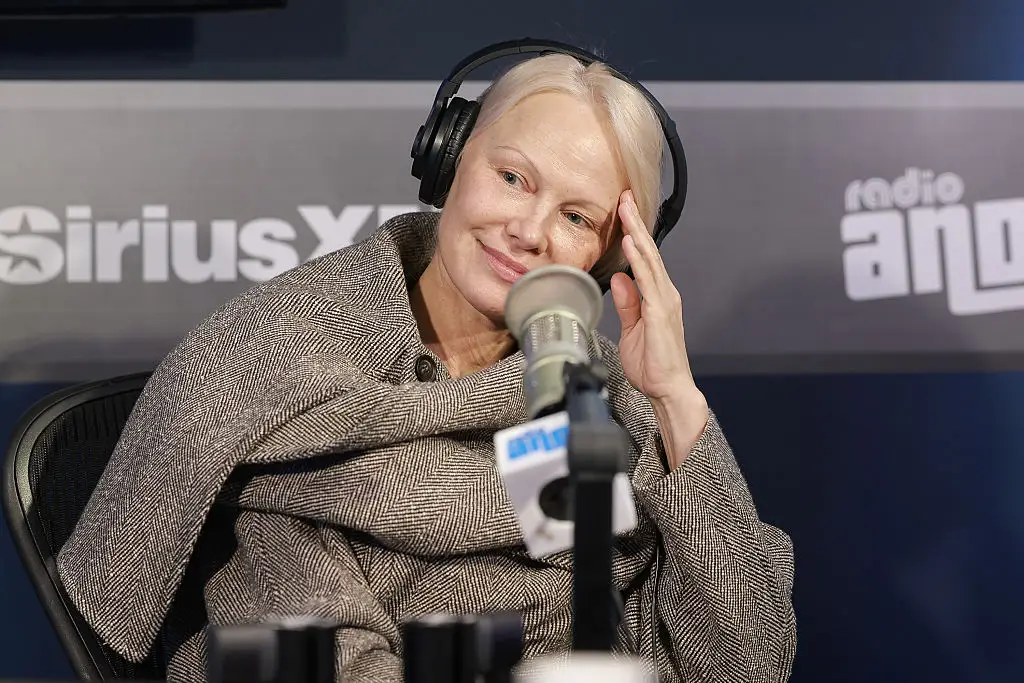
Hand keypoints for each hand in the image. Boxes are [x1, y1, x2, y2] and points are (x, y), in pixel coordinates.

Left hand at [610, 190, 707, 464]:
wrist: (668, 389)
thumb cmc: (652, 364)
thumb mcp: (632, 328)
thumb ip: (627, 303)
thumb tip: (619, 279)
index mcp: (656, 296)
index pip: (644, 258)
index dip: (633, 233)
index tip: (622, 211)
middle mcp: (664, 293)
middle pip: (648, 251)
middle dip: (635, 223)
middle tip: (624, 197)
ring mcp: (664, 302)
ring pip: (649, 260)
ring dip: (637, 233)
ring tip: (626, 210)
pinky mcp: (660, 313)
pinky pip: (648, 281)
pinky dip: (639, 261)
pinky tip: (631, 244)